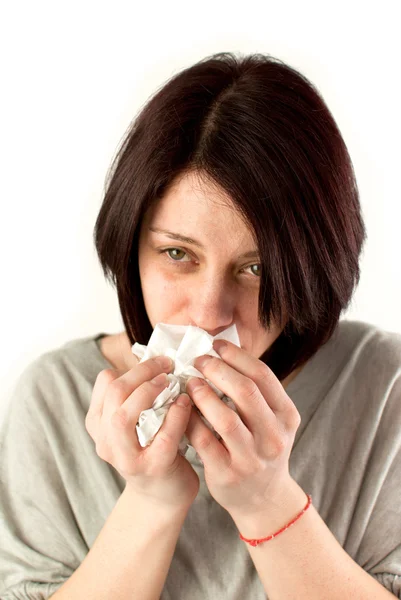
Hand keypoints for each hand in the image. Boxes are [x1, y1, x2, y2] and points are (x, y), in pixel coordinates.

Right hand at [85, 356, 199, 511]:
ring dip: (149, 392)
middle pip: (114, 394)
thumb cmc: (153, 449)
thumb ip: (136, 396)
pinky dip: (176, 414)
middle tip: (167, 365)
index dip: (133, 366)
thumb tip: (153, 358)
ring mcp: (126, 458)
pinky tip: (186, 403)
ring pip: (123, 417)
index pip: (105, 382)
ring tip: (171, 381)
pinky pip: (162, 437)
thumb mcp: (135, 422)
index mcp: (99, 424)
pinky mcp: (152, 469)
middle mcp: (106, 441)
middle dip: (143, 372)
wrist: (163, 496)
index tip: (157, 362)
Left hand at [184, 340, 300, 517]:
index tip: (217, 345)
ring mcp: (251, 457)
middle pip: (245, 391)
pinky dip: (191, 420)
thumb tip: (225, 352)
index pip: (262, 376)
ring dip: (202, 394)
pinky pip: (204, 440)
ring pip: (224, 417)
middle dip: (217, 370)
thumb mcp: (272, 421)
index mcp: (287, 416)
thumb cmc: (262, 449)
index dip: (236, 356)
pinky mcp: (227, 473)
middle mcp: (273, 437)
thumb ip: (256, 392)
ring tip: (190, 382)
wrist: (264, 499)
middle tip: (199, 361)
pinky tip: (182, 409)